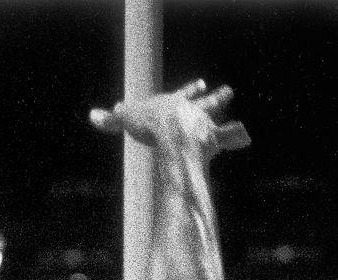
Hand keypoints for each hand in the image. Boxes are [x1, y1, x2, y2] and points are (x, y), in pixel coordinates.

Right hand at [90, 80, 249, 159]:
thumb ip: (112, 120)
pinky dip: (235, 138)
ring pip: (219, 119)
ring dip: (229, 121)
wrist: (172, 130)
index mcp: (175, 104)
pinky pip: (228, 138)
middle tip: (227, 92)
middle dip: (215, 99)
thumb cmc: (151, 123)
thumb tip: (91, 116)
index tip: (201, 83)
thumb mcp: (127, 119)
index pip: (183, 94)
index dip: (191, 90)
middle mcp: (193, 112)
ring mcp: (204, 125)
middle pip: (206, 104)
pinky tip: (246, 138)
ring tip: (243, 124)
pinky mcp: (212, 139)